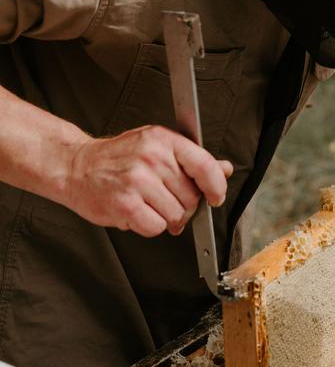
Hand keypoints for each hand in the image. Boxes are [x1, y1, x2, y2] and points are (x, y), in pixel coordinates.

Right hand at [65, 124, 232, 237]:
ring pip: (176, 215)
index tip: (216, 196)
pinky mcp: (125, 204)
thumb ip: (192, 159)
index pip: (204, 164)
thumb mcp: (158, 146)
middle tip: (165, 199)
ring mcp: (138, 181)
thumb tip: (224, 169)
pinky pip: (156, 227)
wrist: (78, 167)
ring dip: (166, 217)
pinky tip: (138, 212)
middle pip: (191, 196)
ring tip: (148, 204)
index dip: (216, 185)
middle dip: (184, 205)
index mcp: (164, 140)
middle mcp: (152, 158)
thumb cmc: (119, 157)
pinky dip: (150, 226)